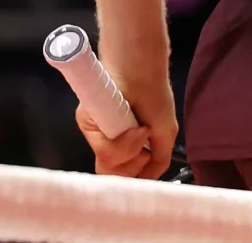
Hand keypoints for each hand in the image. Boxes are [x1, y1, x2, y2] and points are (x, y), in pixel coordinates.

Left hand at [76, 59, 177, 179]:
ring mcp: (96, 134)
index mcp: (122, 145)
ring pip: (109, 165)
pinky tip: (134, 126)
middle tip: (144, 139)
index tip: (145, 162)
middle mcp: (105, 141)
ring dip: (132, 150)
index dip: (133, 173)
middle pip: (113, 175)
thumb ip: (157, 161)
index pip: (120, 174)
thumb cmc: (155, 98)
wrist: (142, 71)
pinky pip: (105, 150)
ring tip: (141, 129)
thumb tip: (146, 180)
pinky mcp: (86, 124)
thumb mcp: (165, 133)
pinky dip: (124, 142)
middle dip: (134, 164)